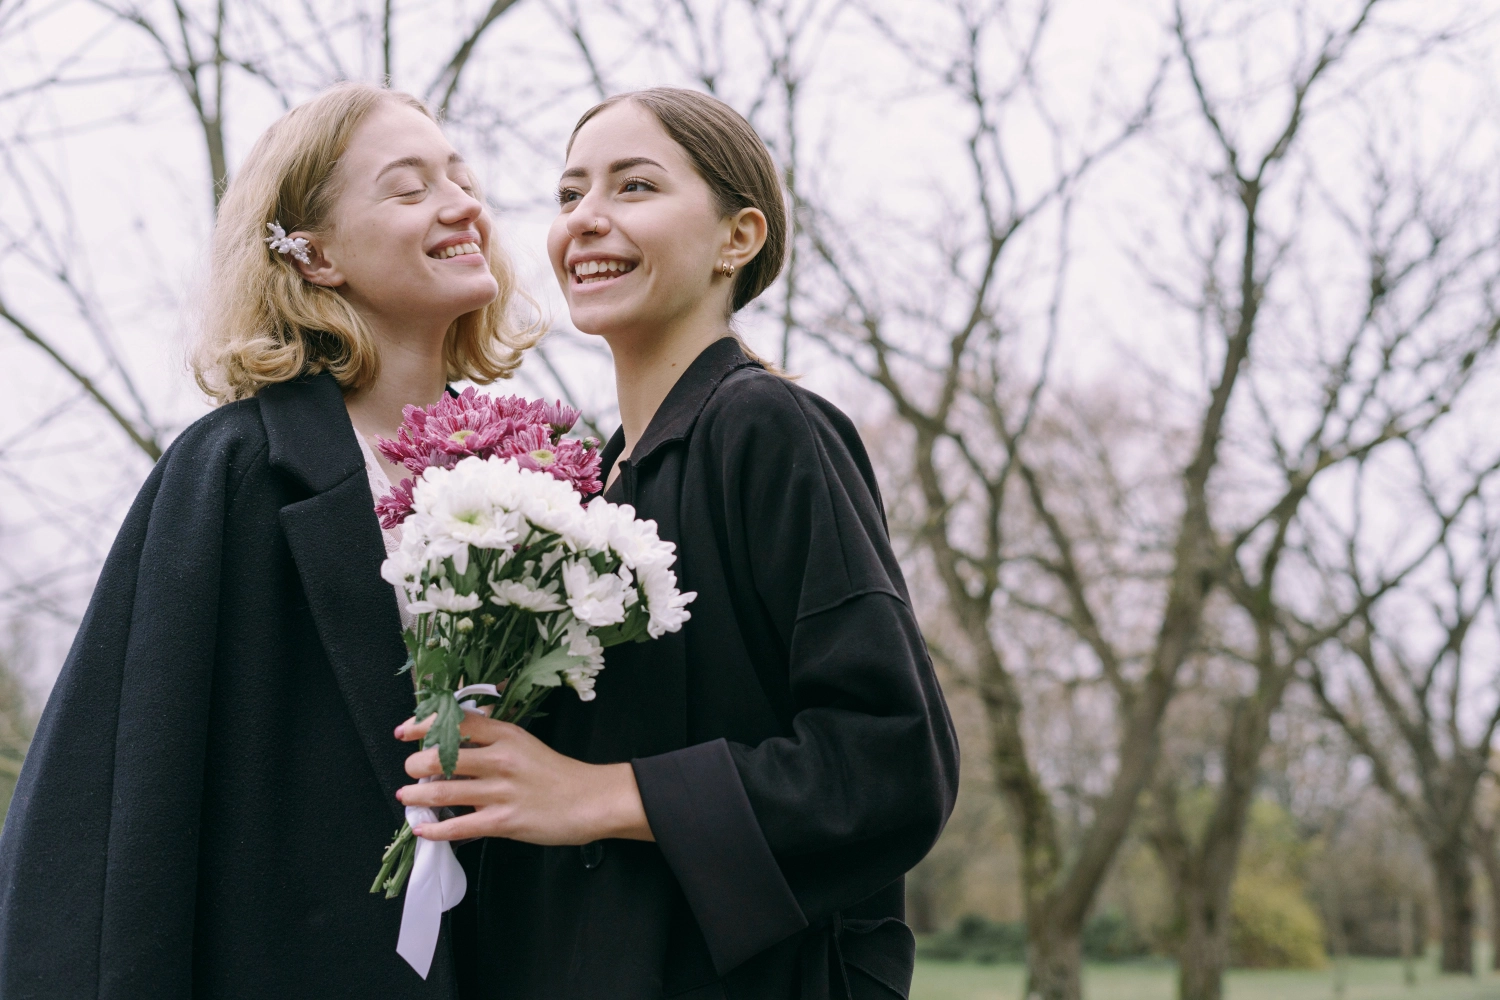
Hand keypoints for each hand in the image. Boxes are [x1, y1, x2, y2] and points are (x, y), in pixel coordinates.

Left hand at [394, 712, 653, 845]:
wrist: (590, 801)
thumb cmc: (555, 773)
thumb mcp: (524, 743)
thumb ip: (491, 740)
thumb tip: (452, 740)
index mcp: (506, 734)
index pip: (456, 722)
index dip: (424, 725)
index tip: (404, 731)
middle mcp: (501, 759)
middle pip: (442, 757)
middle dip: (416, 765)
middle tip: (411, 770)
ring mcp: (502, 792)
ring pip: (444, 791)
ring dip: (417, 795)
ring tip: (406, 797)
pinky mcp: (505, 822)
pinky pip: (460, 826)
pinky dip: (436, 829)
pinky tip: (423, 829)